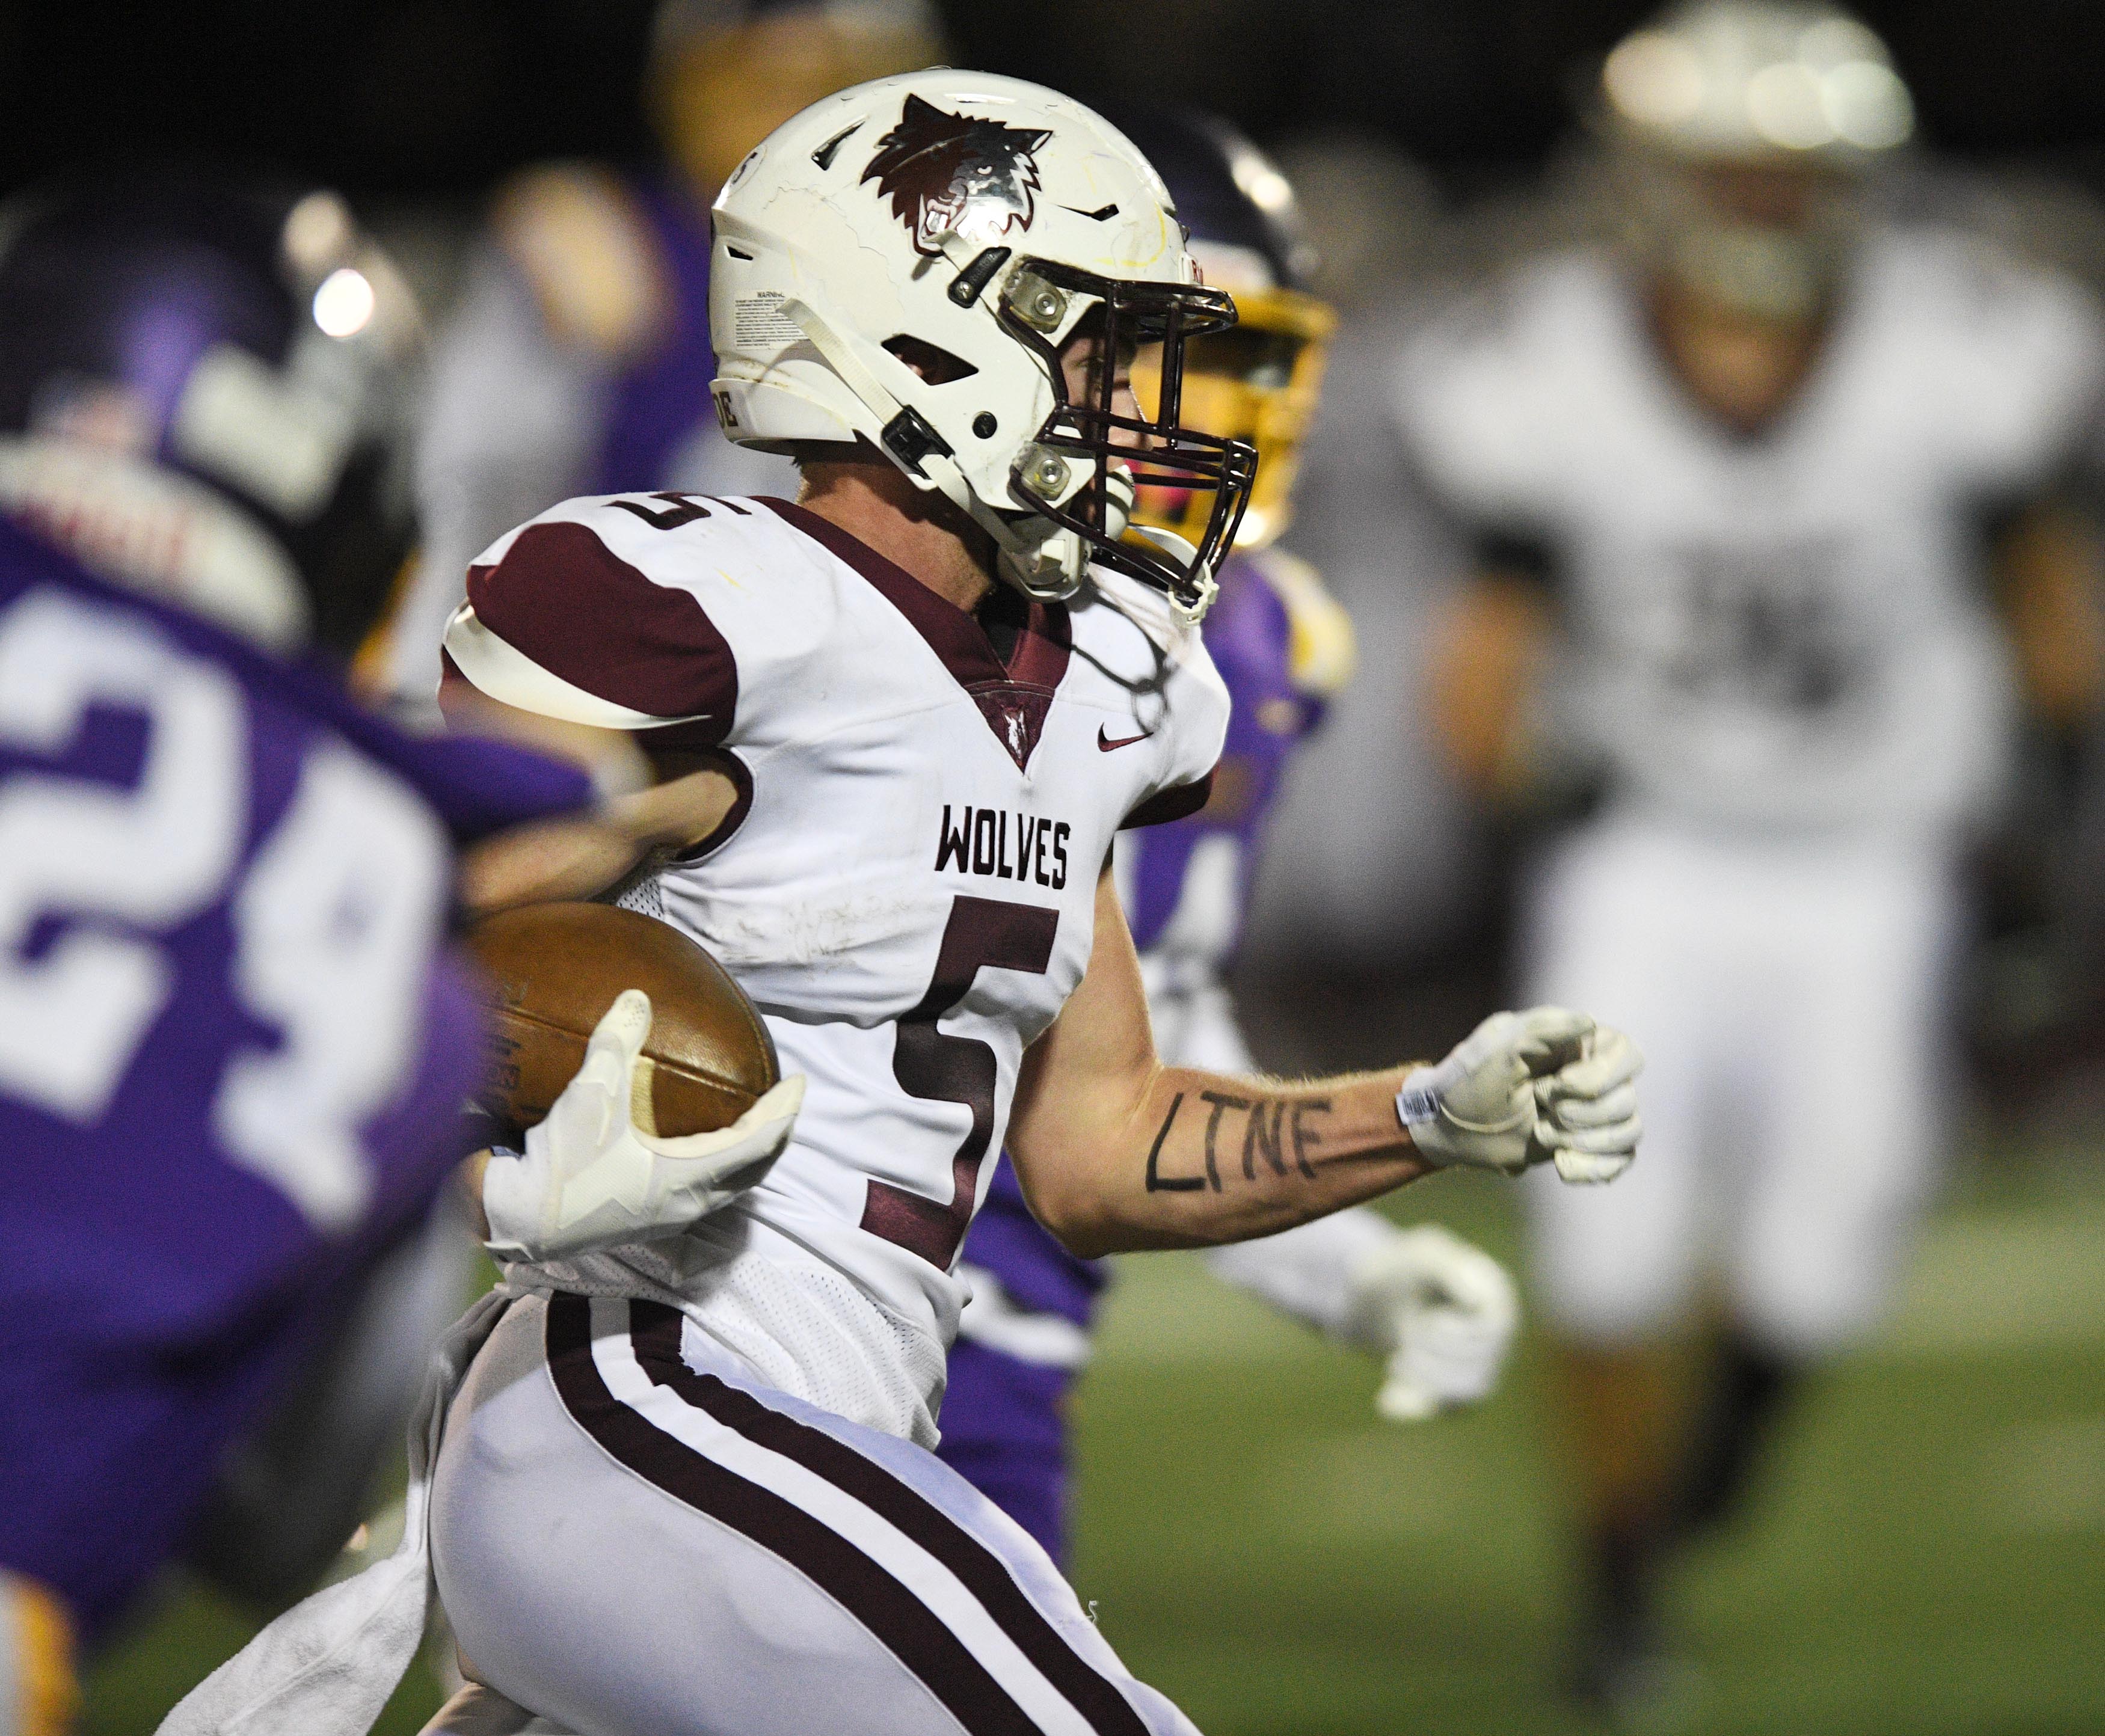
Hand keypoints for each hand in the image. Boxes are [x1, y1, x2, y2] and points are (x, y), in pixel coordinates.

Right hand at [481, 989, 803, 1261]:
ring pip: (731, 1185)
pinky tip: (700, 1147)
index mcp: (689, 1178)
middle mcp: (689, 1204)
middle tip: (783, 1099)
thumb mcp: (591, 1095)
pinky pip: (705, 1191)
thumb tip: (637, 998)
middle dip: (776, 1133)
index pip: (760, 1142)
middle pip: (755, 1168)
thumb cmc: (560, 1165)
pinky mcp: (648, 1221)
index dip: (784, 1110)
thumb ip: (617, 1042)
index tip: (799, 1081)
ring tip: (752, 1120)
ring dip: (749, 1153)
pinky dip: (720, 1165)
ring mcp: (669, 1218)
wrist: (516, 1219)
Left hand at [1345, 1225, 1519, 1421]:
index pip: (1495, 1330)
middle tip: (1407, 1337)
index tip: (1429, 1319)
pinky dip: (1416, 1407)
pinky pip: (1447, 1410)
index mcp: (1496, 1294)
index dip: (1457, 1333)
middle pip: (1481, 1363)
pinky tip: (1387, 1400)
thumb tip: (1480, 1301)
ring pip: (1469, 1392)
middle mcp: (1498, 1331)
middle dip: (1434, 1354)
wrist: (1377, 1292)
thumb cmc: (1403, 1265)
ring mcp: (1481, 1361)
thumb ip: (1447, 1266)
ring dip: (1427, 1380)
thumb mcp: (1419, 1252)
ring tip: (1396, 1363)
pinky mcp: (1458, 1387)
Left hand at [1396, 1007, 1641, 1182]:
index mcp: (1581, 1044)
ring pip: (1628, 1132)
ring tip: (1542, 1134)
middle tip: (1539, 1105)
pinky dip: (1594, 1168)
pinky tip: (1562, 1167)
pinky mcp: (1588, 1145)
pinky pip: (1620, 1160)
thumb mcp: (1499, 1044)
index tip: (1558, 1084)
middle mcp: (1596, 1076)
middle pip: (1626, 1099)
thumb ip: (1544, 1027)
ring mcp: (1594, 1113)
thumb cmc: (1472, 1077)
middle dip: (1581, 1113)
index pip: (1628, 1054)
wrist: (1452, 1126)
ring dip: (1584, 1140)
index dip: (1599, 1076)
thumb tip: (1589, 1022)